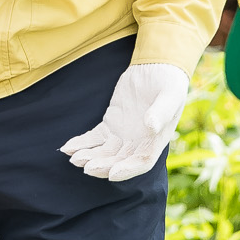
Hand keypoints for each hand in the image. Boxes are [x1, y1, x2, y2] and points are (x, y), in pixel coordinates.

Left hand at [59, 62, 189, 181]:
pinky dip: (81, 143)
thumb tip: (151, 126)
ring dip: (90, 157)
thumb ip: (161, 111)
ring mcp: (123, 135)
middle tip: (87, 166)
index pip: (142, 162)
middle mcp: (139, 142)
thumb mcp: (170, 94)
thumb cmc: (169, 82)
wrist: (157, 67)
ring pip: (104, 152)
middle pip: (119, 161)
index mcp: (156, 140)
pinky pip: (93, 138)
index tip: (112, 173)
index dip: (128, 170)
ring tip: (74, 158)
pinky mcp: (110, 124)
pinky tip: (68, 147)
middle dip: (103, 166)